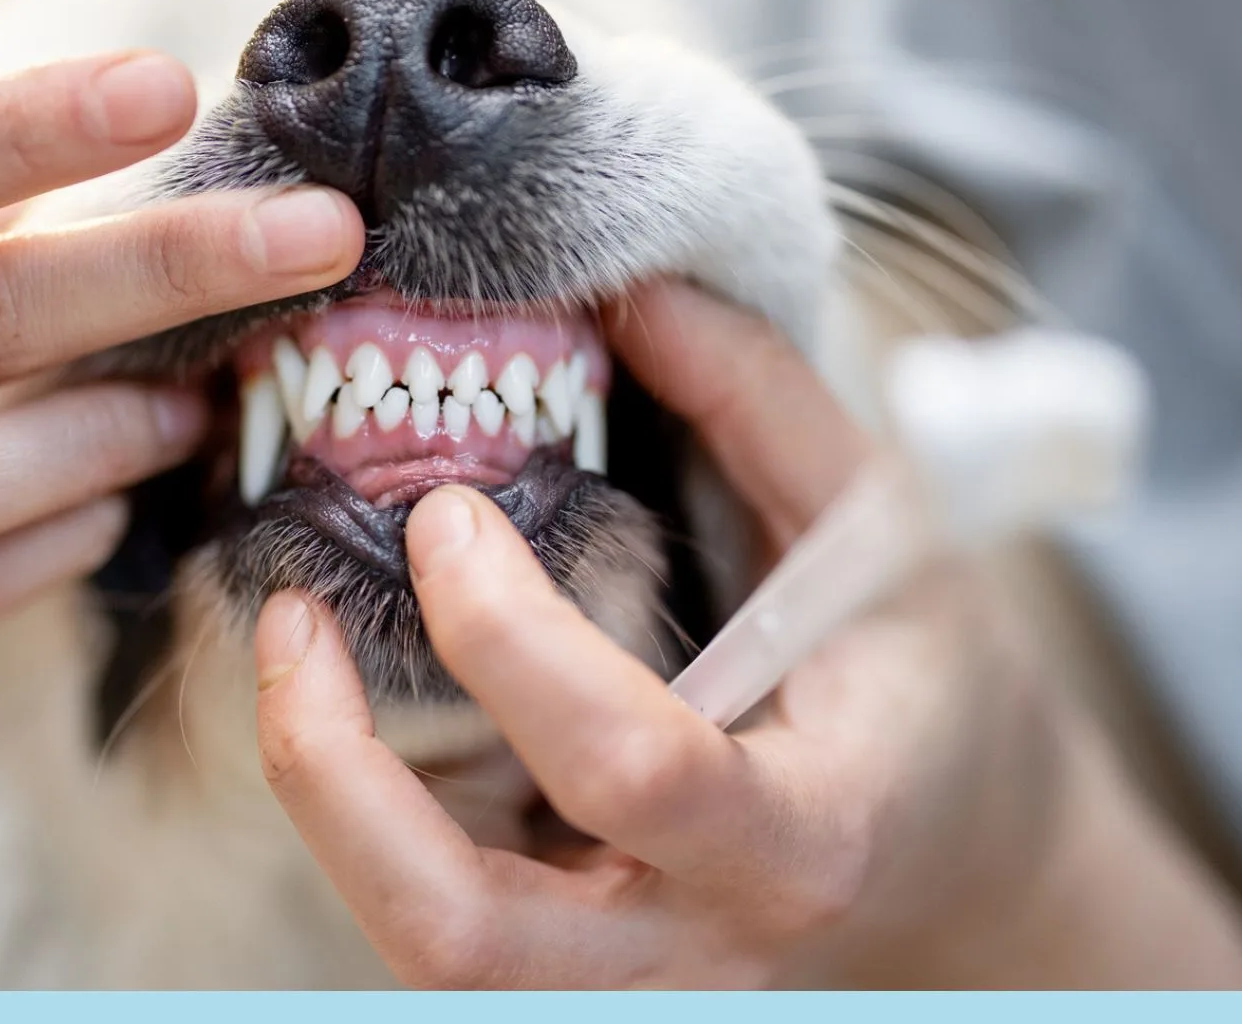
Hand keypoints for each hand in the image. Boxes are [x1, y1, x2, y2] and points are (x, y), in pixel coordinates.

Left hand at [252, 280, 1241, 986]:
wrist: (948, 842)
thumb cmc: (919, 675)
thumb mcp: (883, 525)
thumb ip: (759, 402)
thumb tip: (628, 287)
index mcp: (802, 833)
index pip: (633, 769)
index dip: (511, 639)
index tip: (446, 512)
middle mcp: (693, 945)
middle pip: (460, 935)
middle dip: (337, 776)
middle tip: (294, 616)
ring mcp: (617, 977)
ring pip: (420, 945)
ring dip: (325, 798)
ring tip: (296, 641)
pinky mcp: (560, 964)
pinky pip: (426, 907)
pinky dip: (360, 805)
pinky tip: (349, 690)